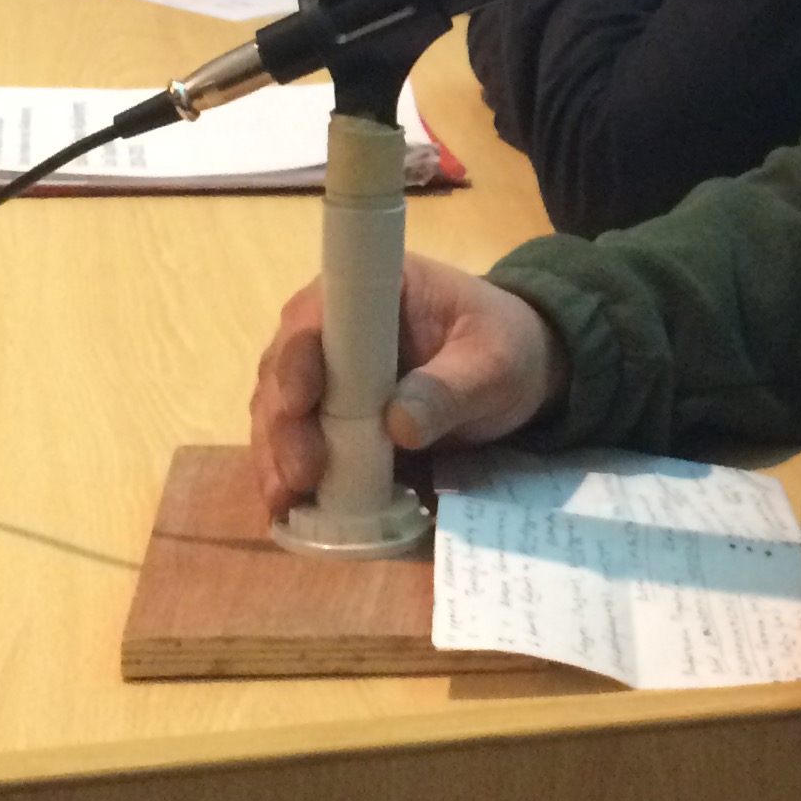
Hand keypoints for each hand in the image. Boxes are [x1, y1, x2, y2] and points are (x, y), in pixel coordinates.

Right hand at [248, 259, 562, 516]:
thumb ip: (451, 388)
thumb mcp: (495, 364)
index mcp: (371, 292)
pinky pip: (297, 439)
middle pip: (285, 369)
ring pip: (279, 408)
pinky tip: (290, 508)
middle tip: (298, 475)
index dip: (299, 358)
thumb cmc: (507, 348)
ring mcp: (327, 371)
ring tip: (285, 501)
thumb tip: (399, 425)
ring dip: (276, 454)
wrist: (524, 369)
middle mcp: (333, 326)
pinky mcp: (330, 413)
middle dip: (284, 424)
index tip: (300, 403)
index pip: (316, 317)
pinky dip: (289, 471)